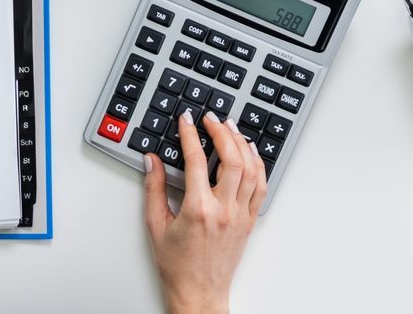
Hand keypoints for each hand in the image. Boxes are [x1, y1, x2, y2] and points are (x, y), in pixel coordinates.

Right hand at [142, 110, 267, 313]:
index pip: (196, 160)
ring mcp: (240, 216)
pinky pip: (261, 187)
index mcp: (198, 210)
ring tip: (231, 128)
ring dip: (242, 144)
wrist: (199, 293)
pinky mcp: (249, 222)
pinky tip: (250, 153)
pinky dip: (258, 165)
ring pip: (251, 170)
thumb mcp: (156, 226)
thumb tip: (151, 161)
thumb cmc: (177, 266)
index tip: (186, 121)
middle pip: (231, 159)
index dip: (190, 134)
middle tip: (211, 118)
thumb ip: (153, 189)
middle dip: (222, 132)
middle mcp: (223, 211)